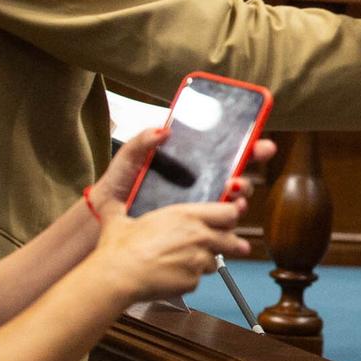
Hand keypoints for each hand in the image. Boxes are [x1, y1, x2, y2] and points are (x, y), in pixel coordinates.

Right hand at [88, 198, 248, 300]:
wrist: (119, 275)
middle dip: (233, 244)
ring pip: (214, 262)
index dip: (232, 216)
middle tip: (236, 246)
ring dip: (204, 263)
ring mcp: (198, 260)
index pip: (228, 213)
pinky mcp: (193, 281)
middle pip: (232, 239)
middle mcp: (199, 236)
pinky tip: (170, 276)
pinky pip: (196, 280)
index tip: (233, 219)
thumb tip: (111, 203)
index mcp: (187, 215)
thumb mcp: (120, 220)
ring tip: (183, 263)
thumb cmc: (119, 247)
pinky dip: (187, 279)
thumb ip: (121, 209)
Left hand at [89, 129, 276, 210]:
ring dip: (242, 191)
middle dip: (252, 160)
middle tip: (256, 152)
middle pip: (236, 171)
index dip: (244, 142)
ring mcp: (200, 209)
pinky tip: (230, 213)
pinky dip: (230, 220)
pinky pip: (220, 226)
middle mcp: (199, 186)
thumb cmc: (117, 193)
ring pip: (233, 198)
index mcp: (187, 166)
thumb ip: (141, 143)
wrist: (104, 224)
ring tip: (235, 187)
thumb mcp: (126, 162)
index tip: (256, 136)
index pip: (221, 151)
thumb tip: (163, 129)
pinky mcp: (196, 230)